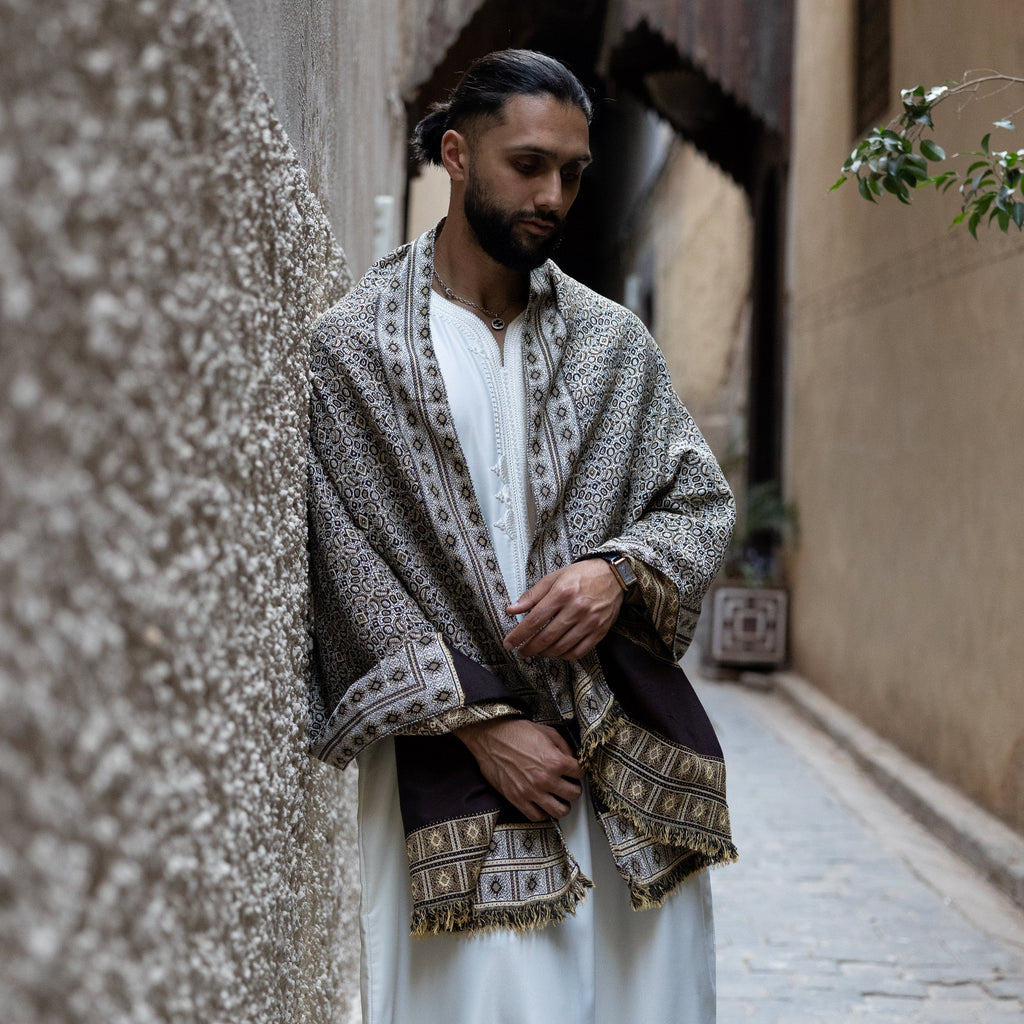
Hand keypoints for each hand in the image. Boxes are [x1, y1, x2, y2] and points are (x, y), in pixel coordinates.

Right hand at [456, 718, 582, 820]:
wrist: (490, 737)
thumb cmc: (516, 732)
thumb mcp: (547, 732)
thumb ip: (563, 747)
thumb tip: (571, 759)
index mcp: (555, 761)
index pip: (580, 773)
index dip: (578, 770)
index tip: (574, 771)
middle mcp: (545, 779)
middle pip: (574, 794)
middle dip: (573, 788)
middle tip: (568, 784)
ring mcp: (531, 792)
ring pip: (560, 811)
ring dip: (562, 804)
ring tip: (558, 798)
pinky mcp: (517, 799)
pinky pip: (537, 817)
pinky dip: (543, 813)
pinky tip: (543, 804)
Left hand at [503, 560, 622, 659]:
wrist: (614, 576)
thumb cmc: (581, 575)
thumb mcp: (554, 578)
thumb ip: (532, 595)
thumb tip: (511, 610)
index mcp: (562, 593)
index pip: (535, 620)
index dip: (519, 635)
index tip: (509, 643)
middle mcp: (576, 608)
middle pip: (546, 637)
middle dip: (529, 648)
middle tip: (521, 652)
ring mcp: (589, 622)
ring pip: (561, 647)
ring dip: (544, 654)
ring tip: (537, 652)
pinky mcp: (599, 631)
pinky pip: (578, 651)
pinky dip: (564, 656)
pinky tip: (556, 652)